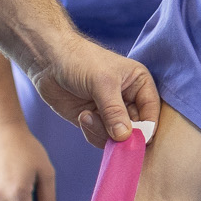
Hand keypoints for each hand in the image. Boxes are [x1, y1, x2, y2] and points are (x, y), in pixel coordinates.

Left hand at [33, 39, 159, 147]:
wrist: (48, 60)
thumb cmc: (80, 61)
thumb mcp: (102, 84)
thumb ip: (115, 112)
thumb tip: (125, 137)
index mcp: (140, 84)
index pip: (151, 113)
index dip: (146, 129)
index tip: (133, 140)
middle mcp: (129, 99)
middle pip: (136, 129)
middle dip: (121, 134)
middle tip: (108, 133)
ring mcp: (111, 112)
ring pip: (117, 137)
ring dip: (102, 132)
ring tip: (86, 116)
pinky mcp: (94, 120)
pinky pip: (101, 138)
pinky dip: (92, 132)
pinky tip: (82, 116)